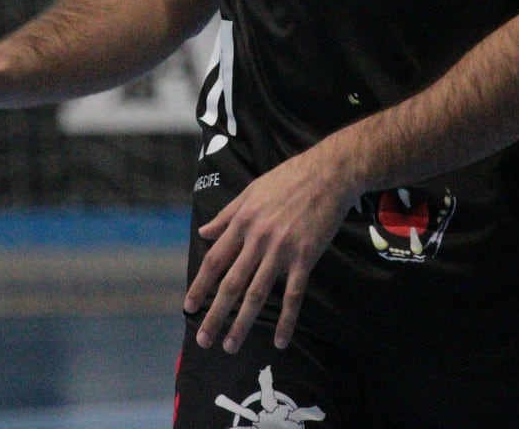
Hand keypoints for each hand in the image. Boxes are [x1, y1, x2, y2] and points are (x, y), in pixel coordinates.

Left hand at [183, 142, 358, 353]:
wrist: (330, 173)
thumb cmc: (290, 178)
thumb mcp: (252, 190)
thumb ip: (227, 215)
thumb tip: (204, 232)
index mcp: (243, 221)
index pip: (214, 261)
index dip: (200, 286)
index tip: (189, 307)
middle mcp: (258, 238)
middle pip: (231, 284)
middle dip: (215, 314)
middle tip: (203, 339)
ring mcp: (282, 250)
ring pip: (257, 293)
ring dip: (242, 323)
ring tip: (230, 345)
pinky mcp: (305, 257)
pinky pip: (293, 295)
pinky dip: (286, 319)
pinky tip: (281, 340)